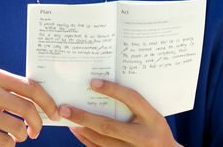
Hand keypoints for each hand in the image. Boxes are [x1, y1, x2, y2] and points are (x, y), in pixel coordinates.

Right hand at [0, 67, 58, 145]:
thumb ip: (7, 87)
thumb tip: (38, 99)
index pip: (31, 87)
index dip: (47, 101)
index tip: (54, 112)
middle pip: (28, 108)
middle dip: (39, 122)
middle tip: (37, 130)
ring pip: (17, 127)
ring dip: (22, 135)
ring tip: (19, 135)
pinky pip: (4, 141)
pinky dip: (9, 143)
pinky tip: (6, 140)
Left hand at [60, 79, 180, 146]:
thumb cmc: (157, 129)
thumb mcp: (152, 114)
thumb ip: (133, 103)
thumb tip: (103, 88)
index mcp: (153, 119)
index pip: (131, 99)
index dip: (112, 89)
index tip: (93, 82)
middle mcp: (144, 138)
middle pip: (108, 126)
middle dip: (84, 117)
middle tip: (65, 108)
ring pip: (102, 142)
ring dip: (83, 130)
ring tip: (68, 119)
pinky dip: (88, 141)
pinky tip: (79, 132)